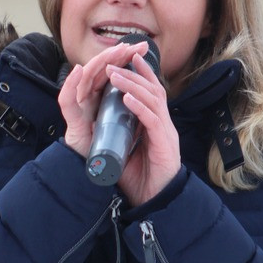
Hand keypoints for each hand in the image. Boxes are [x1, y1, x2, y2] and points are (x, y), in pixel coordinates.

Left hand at [58, 42, 180, 204]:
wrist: (155, 203)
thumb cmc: (140, 180)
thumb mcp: (124, 151)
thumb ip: (117, 135)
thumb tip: (96, 122)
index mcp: (155, 124)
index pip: (151, 91)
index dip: (141, 73)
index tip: (126, 59)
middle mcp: (163, 124)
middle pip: (153, 89)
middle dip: (133, 74)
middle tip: (113, 65)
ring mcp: (166, 133)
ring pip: (152, 100)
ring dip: (132, 86)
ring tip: (115, 77)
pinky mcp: (165, 145)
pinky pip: (153, 120)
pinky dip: (139, 107)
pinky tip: (126, 99)